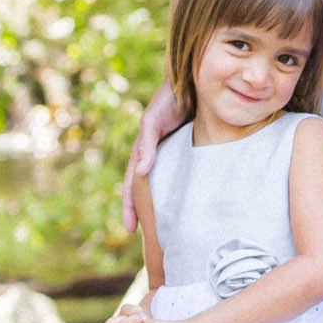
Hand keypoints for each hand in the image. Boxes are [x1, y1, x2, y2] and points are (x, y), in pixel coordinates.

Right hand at [123, 80, 189, 233]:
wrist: (190, 82)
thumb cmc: (168, 100)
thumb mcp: (153, 122)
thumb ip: (147, 145)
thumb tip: (141, 172)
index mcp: (144, 153)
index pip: (131, 186)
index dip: (129, 207)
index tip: (129, 230)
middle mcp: (157, 157)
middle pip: (147, 191)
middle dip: (145, 213)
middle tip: (150, 239)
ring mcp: (173, 156)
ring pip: (166, 186)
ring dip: (164, 206)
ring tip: (169, 228)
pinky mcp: (193, 151)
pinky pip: (187, 176)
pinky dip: (186, 191)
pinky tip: (193, 204)